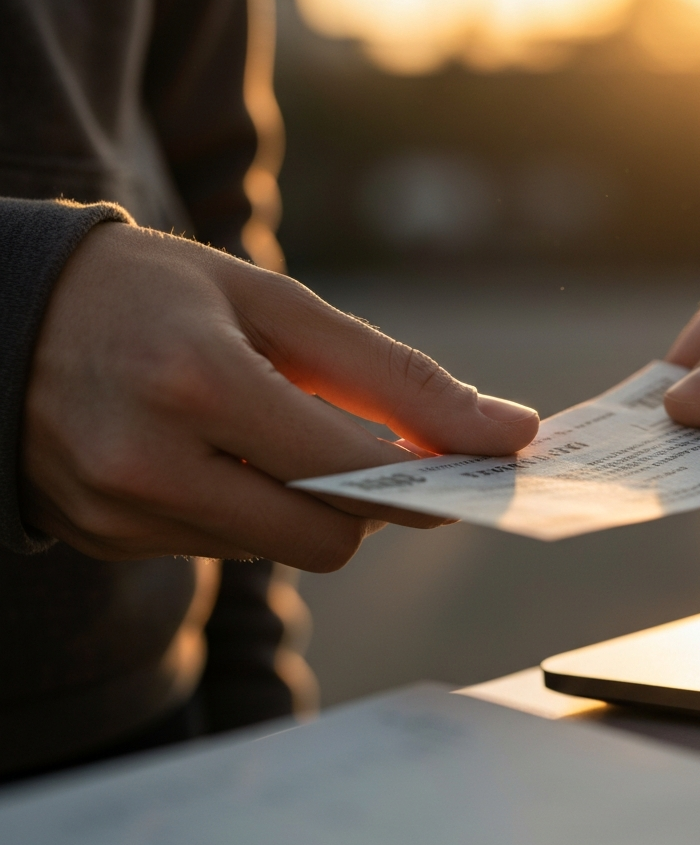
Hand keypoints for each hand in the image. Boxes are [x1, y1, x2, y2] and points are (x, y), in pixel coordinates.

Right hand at [23, 222, 537, 568]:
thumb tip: (505, 430)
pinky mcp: (105, 541)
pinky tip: (230, 459)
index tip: (474, 464)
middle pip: (324, 540)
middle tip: (384, 455)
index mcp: (197, 382)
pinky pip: (223, 549)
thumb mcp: (275, 303)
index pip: (350, 470)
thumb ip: (393, 375)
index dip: (427, 475)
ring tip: (289, 441)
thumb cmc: (156, 293)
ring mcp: (119, 514)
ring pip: (277, 551)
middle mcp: (149, 463)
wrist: (7, 313)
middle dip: (373, 505)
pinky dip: (253, 512)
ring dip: (310, 506)